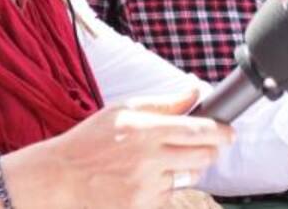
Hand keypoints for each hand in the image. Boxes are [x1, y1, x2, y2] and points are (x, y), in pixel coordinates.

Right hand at [9, 88, 234, 208]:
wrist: (58, 179)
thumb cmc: (90, 140)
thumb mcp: (124, 110)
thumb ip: (165, 103)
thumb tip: (195, 90)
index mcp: (147, 130)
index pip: (200, 131)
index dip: (222, 132)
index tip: (229, 132)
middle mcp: (149, 158)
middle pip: (203, 156)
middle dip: (210, 150)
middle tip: (204, 145)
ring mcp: (145, 186)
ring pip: (190, 176)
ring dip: (188, 168)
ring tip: (166, 160)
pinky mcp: (140, 206)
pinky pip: (170, 195)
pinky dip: (167, 186)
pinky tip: (147, 178)